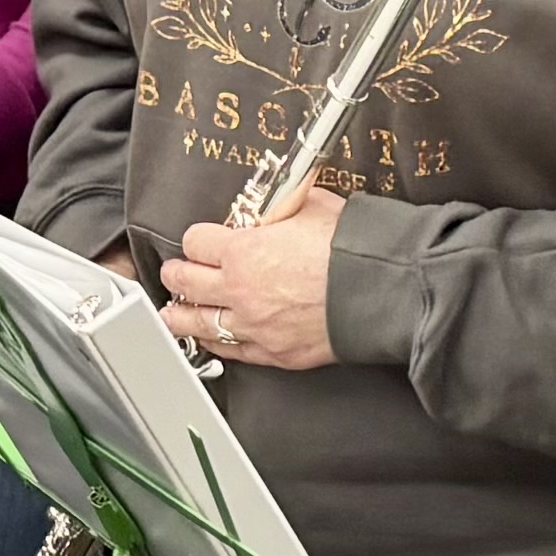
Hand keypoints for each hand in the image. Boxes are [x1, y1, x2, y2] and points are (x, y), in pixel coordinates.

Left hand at [163, 189, 345, 372]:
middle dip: (176, 274)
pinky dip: (215, 343)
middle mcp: (240, 289)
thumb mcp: (311, 205)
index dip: (197, 239)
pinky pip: (230, 351)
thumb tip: (276, 202)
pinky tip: (209, 338)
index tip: (201, 241)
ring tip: (172, 313)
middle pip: (185, 282)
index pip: (195, 242)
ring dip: (181, 315)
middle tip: (174, 273)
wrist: (382, 292)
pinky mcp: (274, 353)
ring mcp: (254, 325)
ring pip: (198, 323)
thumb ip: (282, 206)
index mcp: (243, 250)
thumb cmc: (352, 249)